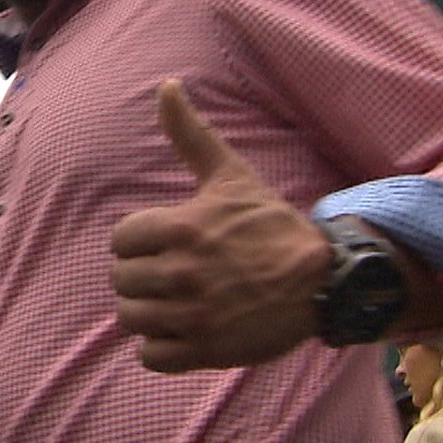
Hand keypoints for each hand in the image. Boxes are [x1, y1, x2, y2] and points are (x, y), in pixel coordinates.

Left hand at [110, 80, 327, 371]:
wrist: (321, 281)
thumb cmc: (271, 226)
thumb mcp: (231, 176)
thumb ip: (191, 134)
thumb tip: (166, 85)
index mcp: (181, 228)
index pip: (120, 240)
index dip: (138, 242)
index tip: (164, 243)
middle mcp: (182, 272)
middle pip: (122, 280)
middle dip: (141, 277)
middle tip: (172, 275)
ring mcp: (192, 314)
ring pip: (131, 319)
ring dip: (148, 312)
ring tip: (175, 303)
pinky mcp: (204, 350)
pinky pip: (150, 356)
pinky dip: (160, 347)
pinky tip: (182, 330)